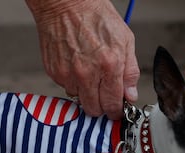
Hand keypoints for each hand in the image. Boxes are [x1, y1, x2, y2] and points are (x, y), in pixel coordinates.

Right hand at [26, 0, 139, 119]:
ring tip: (89, 74)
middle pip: (94, 110)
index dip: (116, 110)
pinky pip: (66, 87)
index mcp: (109, 65)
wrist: (65, 3)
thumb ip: (130, 72)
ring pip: (79, 99)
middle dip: (101, 106)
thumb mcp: (125, 40)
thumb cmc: (95, 16)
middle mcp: (87, 73)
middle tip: (103, 96)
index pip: (112, 104)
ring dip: (85, 93)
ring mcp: (68, 74)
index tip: (116, 109)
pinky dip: (73, 82)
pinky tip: (77, 66)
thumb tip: (130, 95)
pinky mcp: (54, 72)